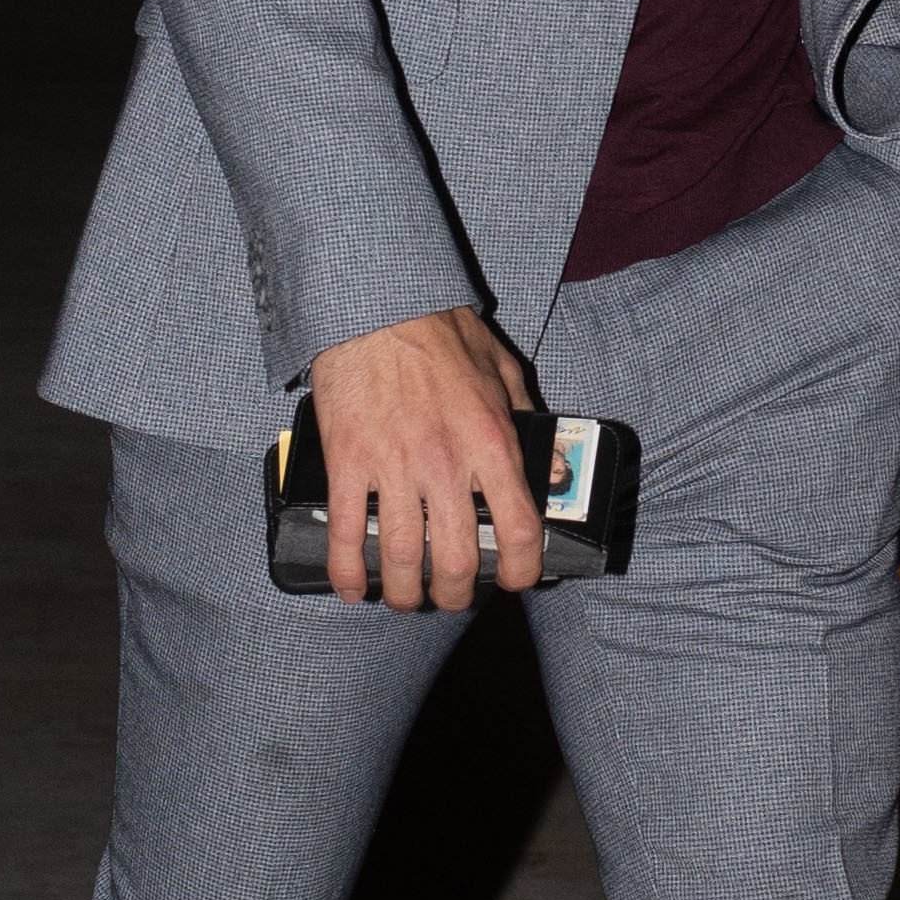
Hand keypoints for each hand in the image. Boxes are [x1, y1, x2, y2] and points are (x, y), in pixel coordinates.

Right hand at [308, 306, 540, 610]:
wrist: (375, 302)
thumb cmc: (440, 332)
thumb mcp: (504, 371)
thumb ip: (530, 423)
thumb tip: (553, 469)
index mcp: (491, 441)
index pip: (520, 527)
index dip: (523, 569)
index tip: (516, 580)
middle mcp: (446, 461)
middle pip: (457, 557)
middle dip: (456, 592)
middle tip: (452, 595)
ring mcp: (394, 465)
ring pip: (401, 556)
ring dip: (404, 591)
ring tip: (406, 597)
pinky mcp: (348, 462)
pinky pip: (346, 532)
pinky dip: (348, 571)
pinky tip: (354, 588)